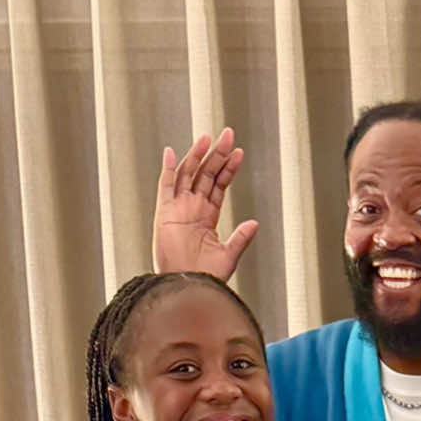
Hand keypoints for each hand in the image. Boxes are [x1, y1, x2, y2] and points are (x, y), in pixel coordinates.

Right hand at [152, 128, 257, 276]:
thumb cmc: (206, 277)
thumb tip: (255, 222)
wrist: (187, 286)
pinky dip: (169, 169)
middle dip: (217, 154)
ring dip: (198, 156)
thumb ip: (241, 237)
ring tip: (209, 138)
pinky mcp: (165, 213)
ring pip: (188, 174)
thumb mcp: (228, 255)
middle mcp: (193, 208)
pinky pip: (165, 186)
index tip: (239, 152)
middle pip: (205, 173)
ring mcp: (178, 208)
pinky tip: (173, 152)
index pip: (219, 185)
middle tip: (228, 134)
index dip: (228, 168)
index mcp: (207, 216)